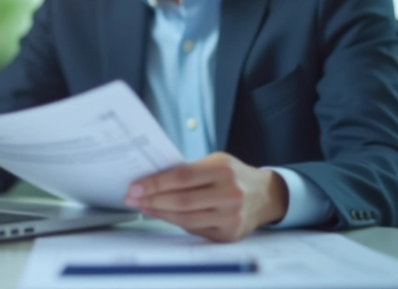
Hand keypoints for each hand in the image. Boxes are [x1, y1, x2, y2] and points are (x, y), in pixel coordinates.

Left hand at [123, 152, 288, 241]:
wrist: (265, 195)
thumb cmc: (232, 175)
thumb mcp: (215, 162)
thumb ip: (188, 171)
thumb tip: (151, 181)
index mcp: (223, 170)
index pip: (182, 177)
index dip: (156, 183)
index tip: (135, 186)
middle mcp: (230, 194)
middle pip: (182, 201)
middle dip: (152, 200)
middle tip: (132, 198)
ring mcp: (231, 216)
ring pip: (186, 218)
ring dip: (159, 213)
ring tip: (143, 206)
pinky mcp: (229, 234)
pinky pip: (195, 228)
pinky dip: (175, 222)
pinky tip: (162, 215)